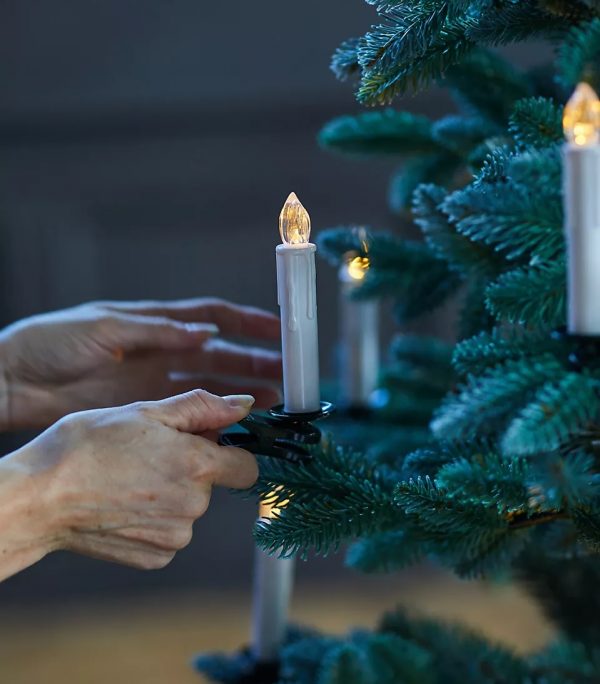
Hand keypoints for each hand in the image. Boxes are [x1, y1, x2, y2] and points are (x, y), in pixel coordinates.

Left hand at [0, 298, 281, 429]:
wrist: (13, 381)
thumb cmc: (51, 342)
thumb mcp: (104, 328)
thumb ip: (156, 331)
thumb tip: (206, 333)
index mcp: (156, 323)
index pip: (214, 317)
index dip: (249, 323)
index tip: (281, 331)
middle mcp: (163, 352)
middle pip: (221, 355)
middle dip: (256, 362)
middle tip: (288, 376)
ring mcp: (155, 383)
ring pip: (211, 386)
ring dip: (243, 391)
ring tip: (274, 402)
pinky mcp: (145, 410)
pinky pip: (188, 413)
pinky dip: (213, 418)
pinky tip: (234, 426)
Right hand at [0, 390, 257, 579]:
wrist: (39, 497)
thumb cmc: (87, 446)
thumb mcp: (146, 411)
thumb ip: (203, 407)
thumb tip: (245, 405)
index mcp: (197, 466)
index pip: (248, 467)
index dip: (232, 452)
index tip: (208, 444)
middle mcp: (194, 506)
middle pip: (212, 484)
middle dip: (191, 468)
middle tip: (149, 455)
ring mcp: (175, 537)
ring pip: (189, 509)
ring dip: (171, 494)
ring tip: (130, 479)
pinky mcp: (156, 558)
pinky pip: (170, 533)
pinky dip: (154, 520)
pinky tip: (124, 505)